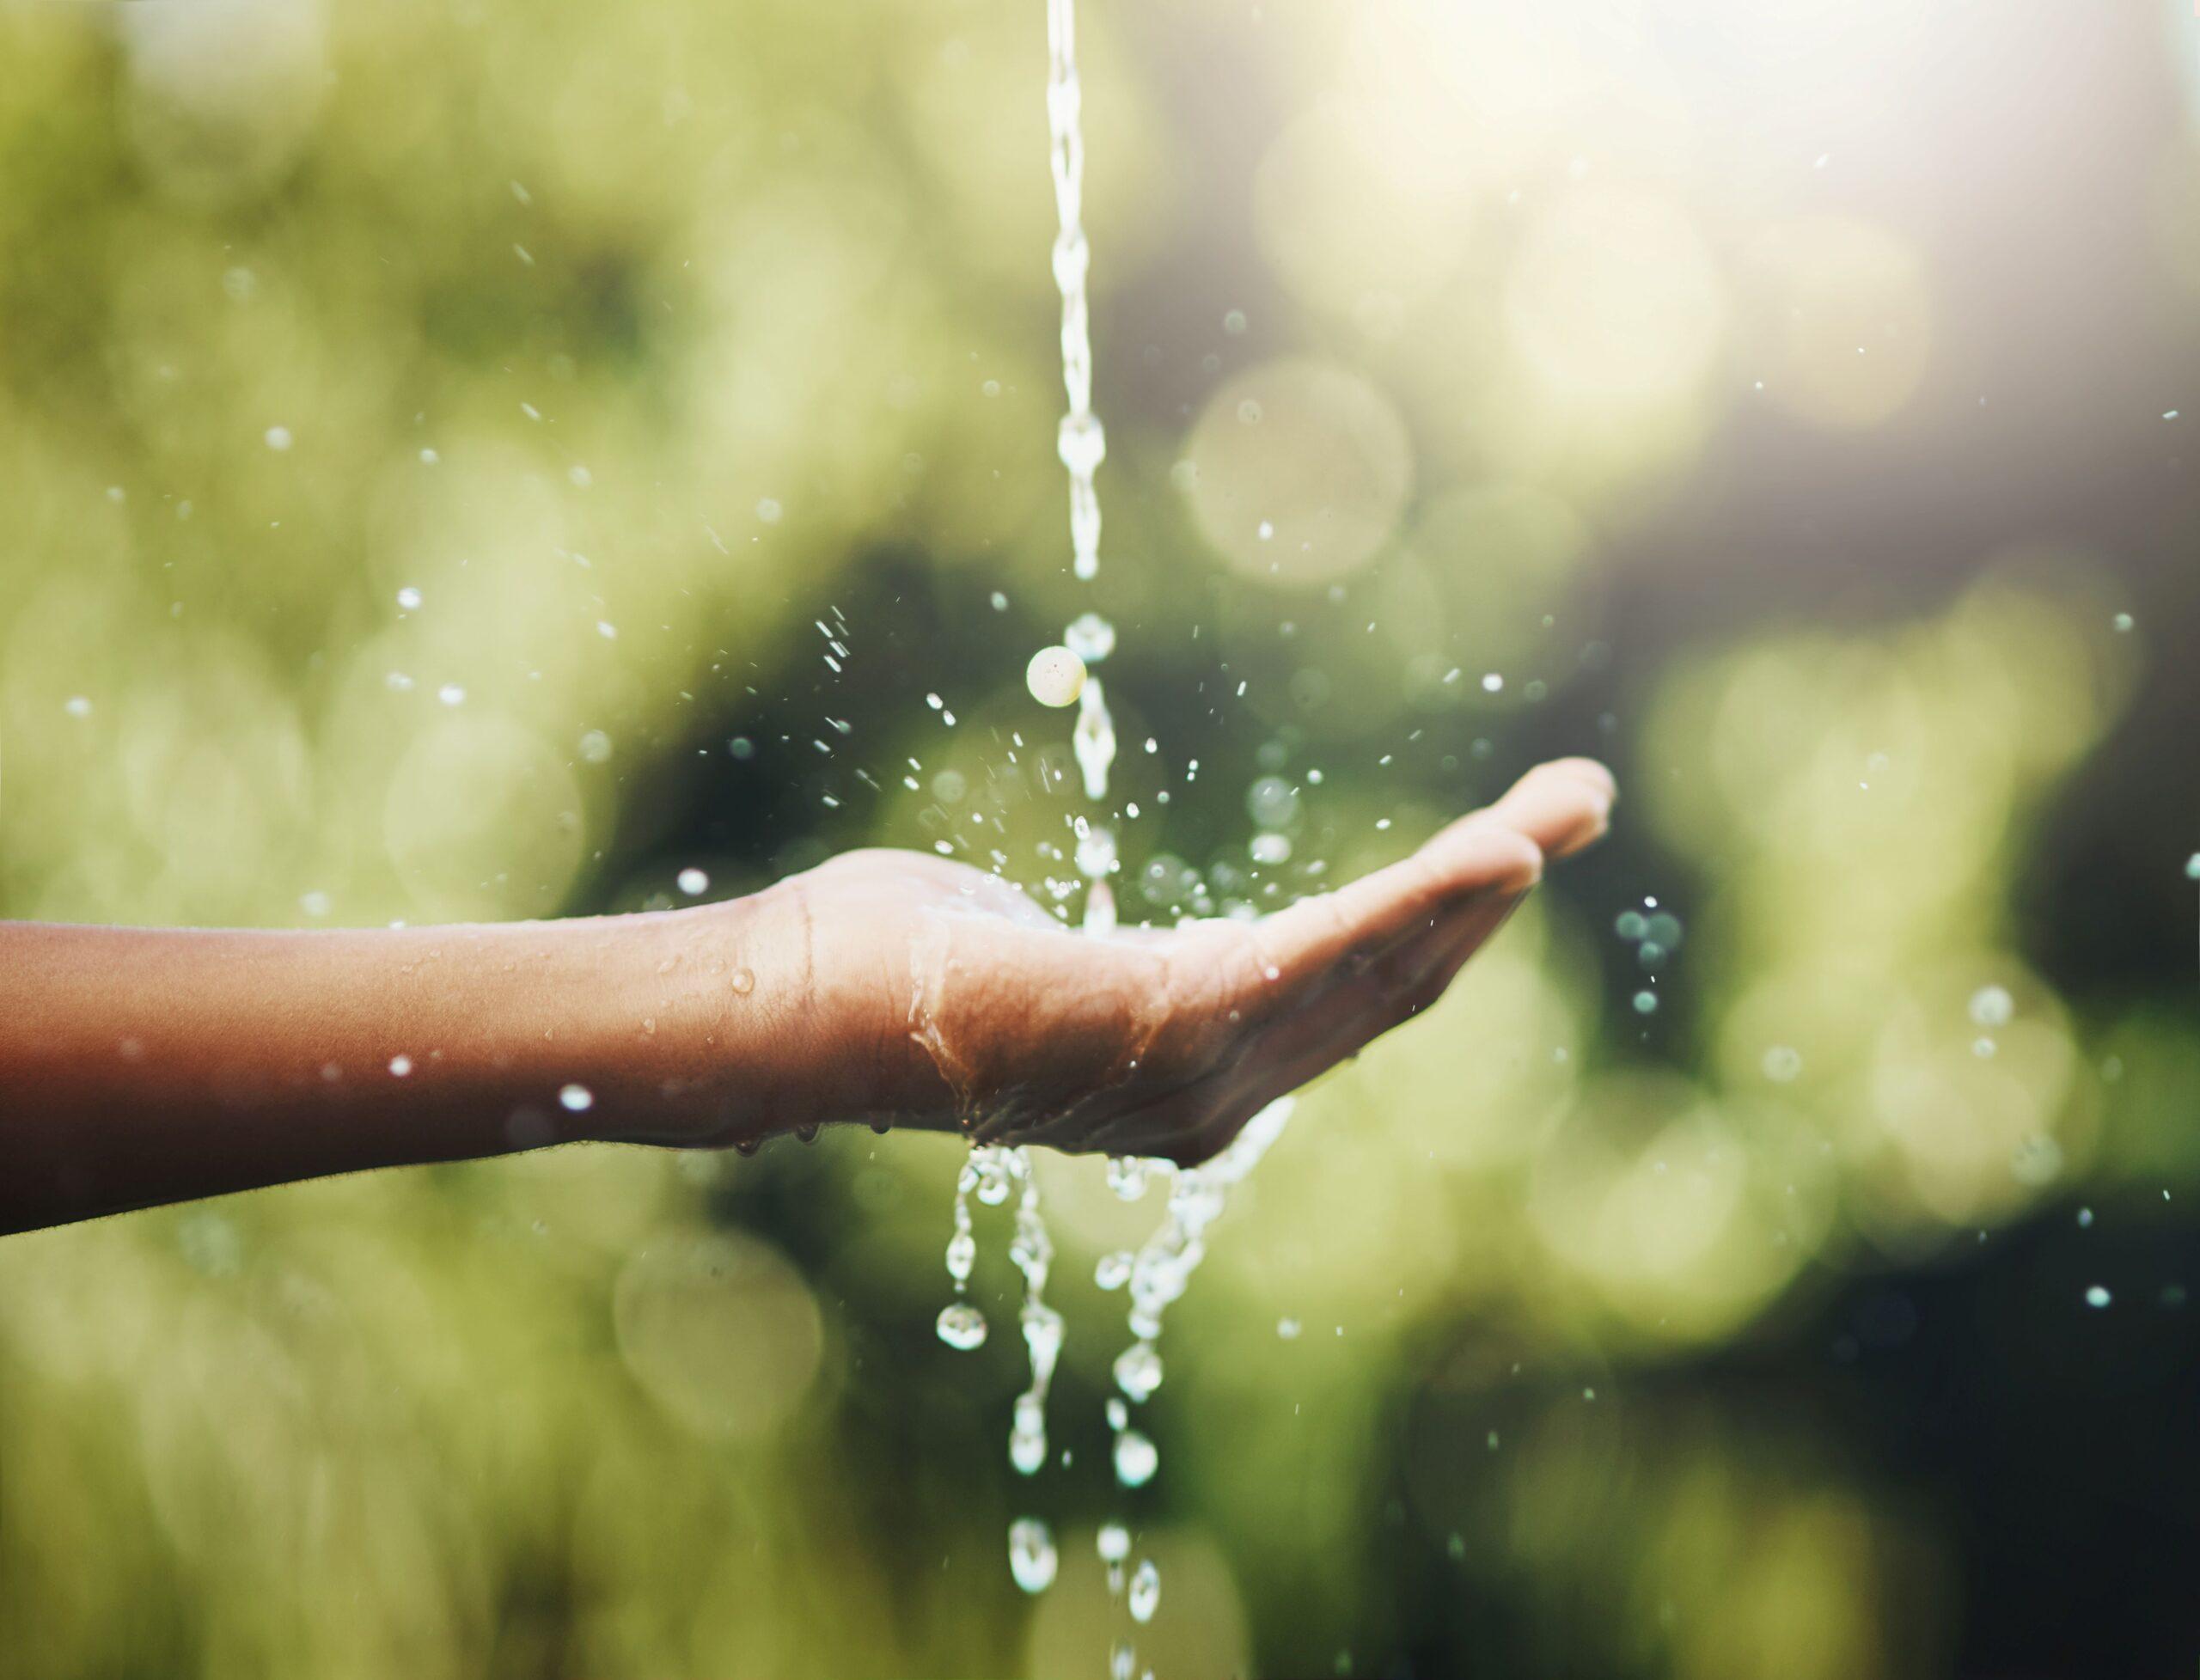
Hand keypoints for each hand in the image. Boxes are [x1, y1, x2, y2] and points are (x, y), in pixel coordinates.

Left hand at [755, 758, 1613, 1162]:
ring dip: (1478, 888)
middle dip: (1490, 896)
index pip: (1340, 996)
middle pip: (1386, 988)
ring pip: (1372, 972)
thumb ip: (1093, 961)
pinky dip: (1414, 907)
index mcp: (1183, 1072)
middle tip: (1584, 802)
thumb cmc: (880, 968)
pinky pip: (1319, 957)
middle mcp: (1208, 1095)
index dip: (1431, 929)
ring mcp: (1191, 1074)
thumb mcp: (1022, 954)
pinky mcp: (1165, 1025)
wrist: (784, 1005)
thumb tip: (1059, 940)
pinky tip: (1491, 857)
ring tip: (1566, 813)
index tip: (1505, 851)